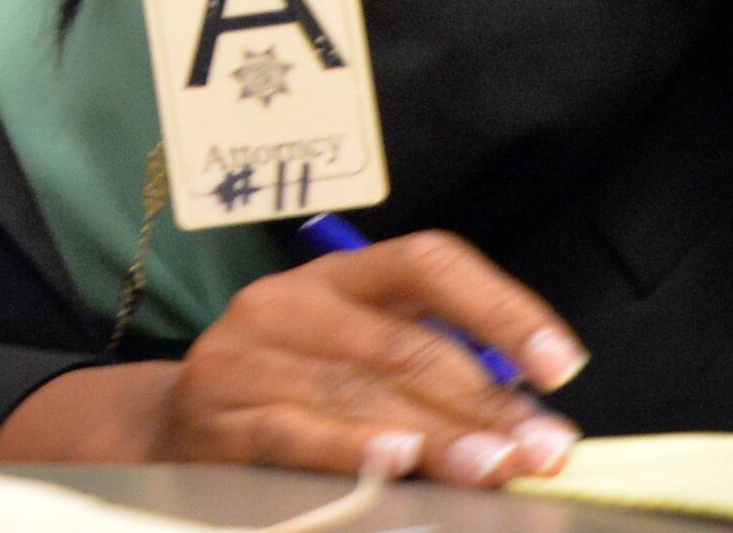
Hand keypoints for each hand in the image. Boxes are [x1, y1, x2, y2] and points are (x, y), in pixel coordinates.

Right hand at [0, 232, 586, 484]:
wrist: (171, 436)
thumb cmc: (294, 401)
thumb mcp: (356, 367)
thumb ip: (432, 383)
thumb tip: (533, 430)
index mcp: (336, 279)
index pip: (426, 263)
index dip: (500, 308)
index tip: (561, 367)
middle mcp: (288, 303)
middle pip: (403, 343)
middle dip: (486, 401)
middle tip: (545, 449)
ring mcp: (246, 359)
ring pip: (360, 392)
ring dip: (439, 435)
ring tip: (496, 467)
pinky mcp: (220, 418)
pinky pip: (293, 432)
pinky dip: (350, 450)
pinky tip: (398, 463)